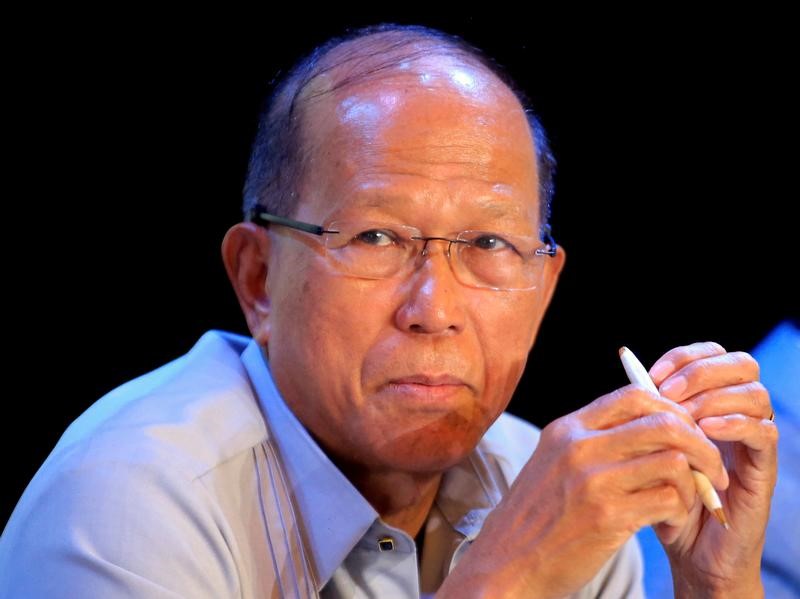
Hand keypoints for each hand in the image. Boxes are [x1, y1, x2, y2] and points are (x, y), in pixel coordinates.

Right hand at [438, 369, 728, 597]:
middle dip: (700, 444)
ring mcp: (592, 481)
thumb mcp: (554, 463)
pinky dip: (679, 511)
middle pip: (663, 423)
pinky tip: (668, 522)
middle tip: (710, 467)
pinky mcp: (607, 518)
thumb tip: (650, 423)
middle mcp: (579, 448)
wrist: (508, 564)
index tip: (686, 432)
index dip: (671, 409)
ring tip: (688, 499)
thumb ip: (592, 440)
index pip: (634, 395)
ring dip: (693, 482)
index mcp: (567, 429)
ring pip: (673, 460)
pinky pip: (669, 500)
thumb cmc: (538, 516)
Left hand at [648, 342, 776, 597]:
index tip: (652, 375)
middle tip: (669, 394)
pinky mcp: (762, 468)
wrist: (687, 550)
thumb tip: (630, 376)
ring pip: (755, 392)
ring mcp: (752, 440)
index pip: (711, 354)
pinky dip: (735, 423)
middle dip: (702, 370)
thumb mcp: (646, 449)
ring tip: (685, 417)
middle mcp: (735, 414)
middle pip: (741, 363)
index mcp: (709, 402)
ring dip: (715, 397)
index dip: (684, 357)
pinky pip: (764, 431)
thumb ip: (645, 415)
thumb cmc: (660, 495)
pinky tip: (707, 431)